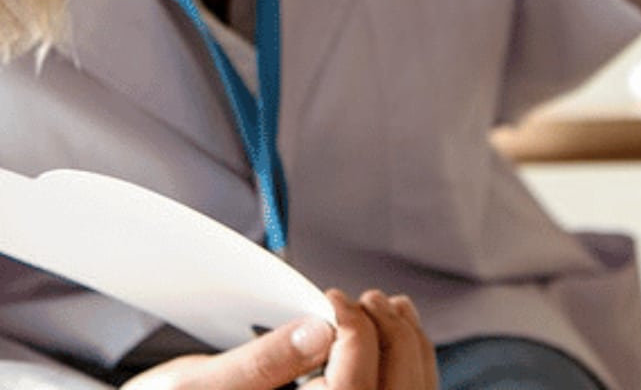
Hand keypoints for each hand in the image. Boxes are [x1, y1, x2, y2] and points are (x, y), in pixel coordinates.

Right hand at [122, 290, 436, 389]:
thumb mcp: (197, 386)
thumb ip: (260, 364)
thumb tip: (319, 331)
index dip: (354, 335)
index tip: (333, 299)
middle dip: (389, 334)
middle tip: (366, 298)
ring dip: (404, 344)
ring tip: (384, 306)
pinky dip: (404, 361)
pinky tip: (390, 329)